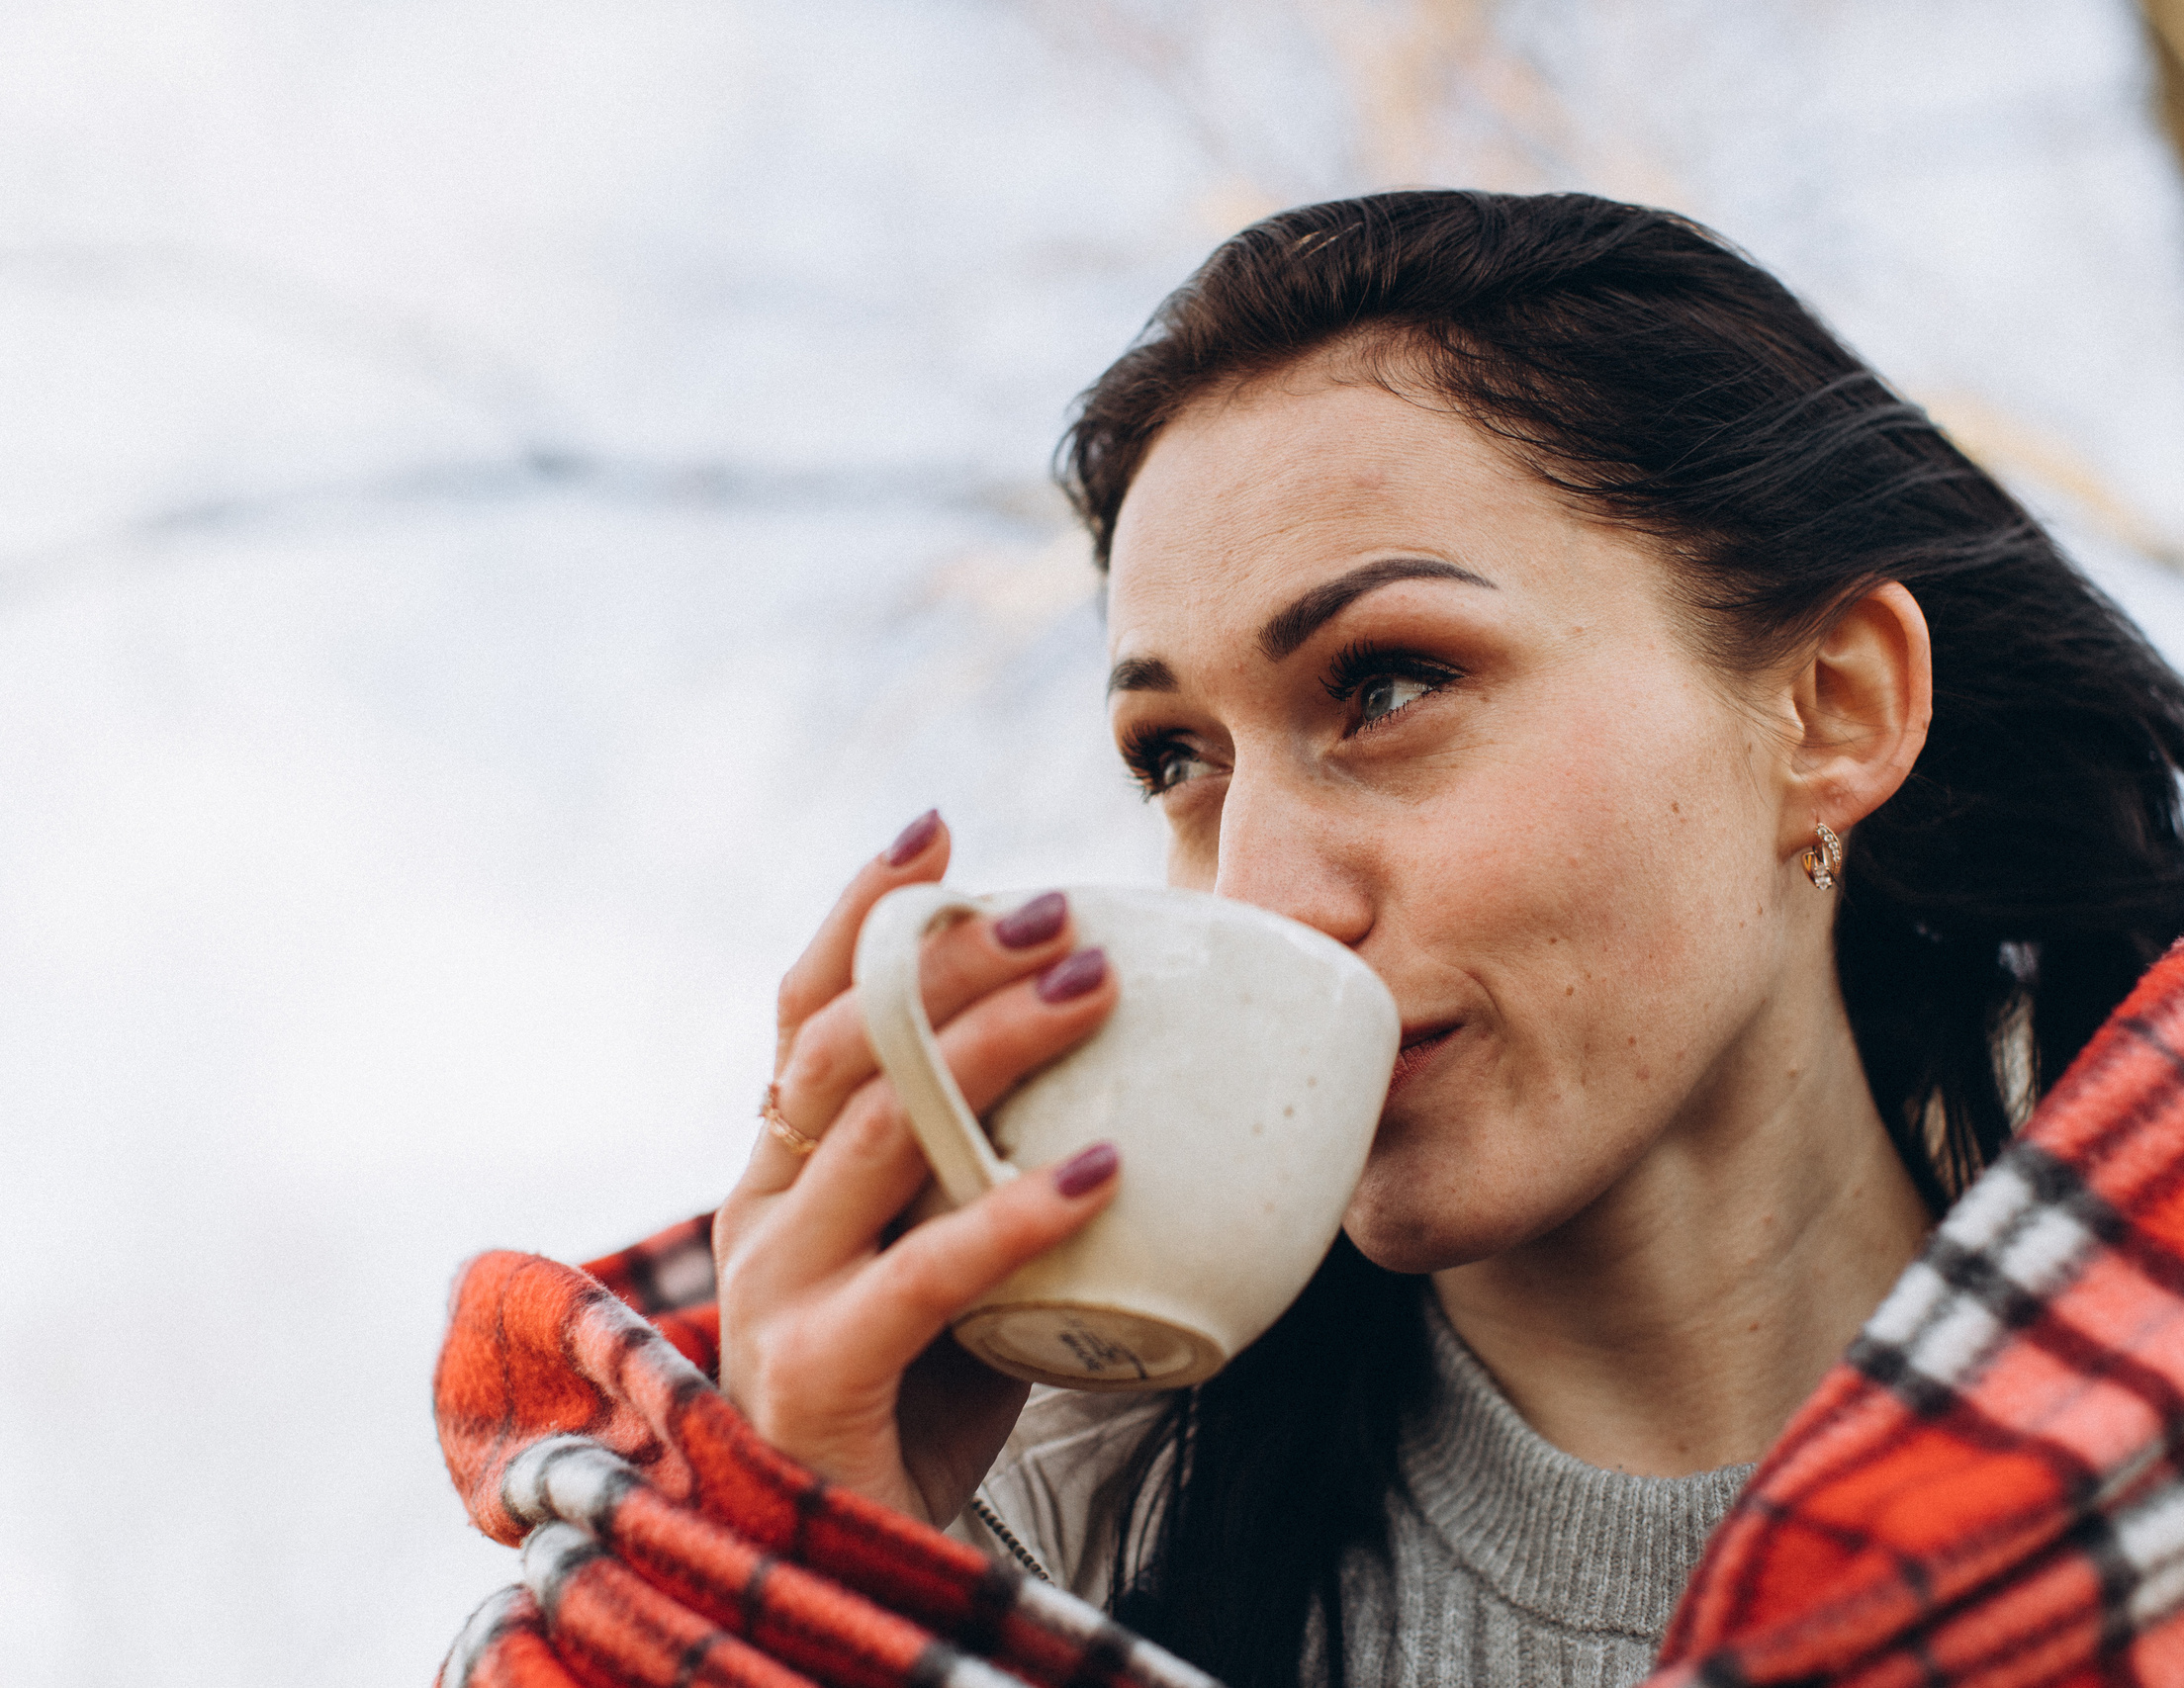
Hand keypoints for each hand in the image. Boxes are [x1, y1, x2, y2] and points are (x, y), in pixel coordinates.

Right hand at [713, 810, 1122, 1524]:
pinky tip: (1105, 1170)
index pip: (805, 1007)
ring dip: (990, 1048)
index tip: (939, 825)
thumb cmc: (931, 1387)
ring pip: (877, 1128)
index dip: (863, 911)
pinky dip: (1014, 1213)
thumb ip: (996, 1159)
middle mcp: (760, 1206)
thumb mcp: (959, 1246)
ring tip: (1096, 990)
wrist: (866, 1558)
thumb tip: (1143, 1064)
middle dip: (951, 958)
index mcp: (784, 1163)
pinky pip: (921, 1273)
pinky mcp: (815, 1369)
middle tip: (1064, 909)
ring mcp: (775, 1287)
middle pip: (846, 1042)